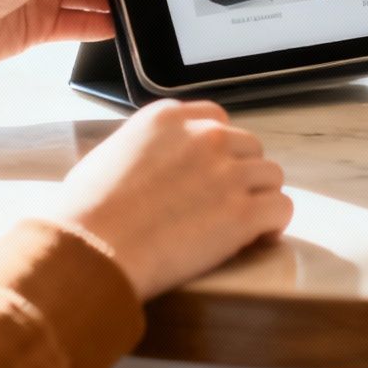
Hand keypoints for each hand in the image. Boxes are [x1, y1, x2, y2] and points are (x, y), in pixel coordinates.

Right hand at [56, 100, 293, 299]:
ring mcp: (227, 173)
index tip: (212, 172)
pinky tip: (258, 238)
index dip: (219, 150)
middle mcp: (204, 137)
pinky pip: (281, 208)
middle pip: (249, 147)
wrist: (91, 249)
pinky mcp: (243, 212)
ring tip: (243, 224)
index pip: (216, 119)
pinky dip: (273, 225)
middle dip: (241, 174)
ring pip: (271, 175)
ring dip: (260, 198)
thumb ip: (141, 147)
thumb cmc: (85, 213)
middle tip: (225, 204)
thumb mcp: (107, 156)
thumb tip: (150, 163)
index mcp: (169, 118)